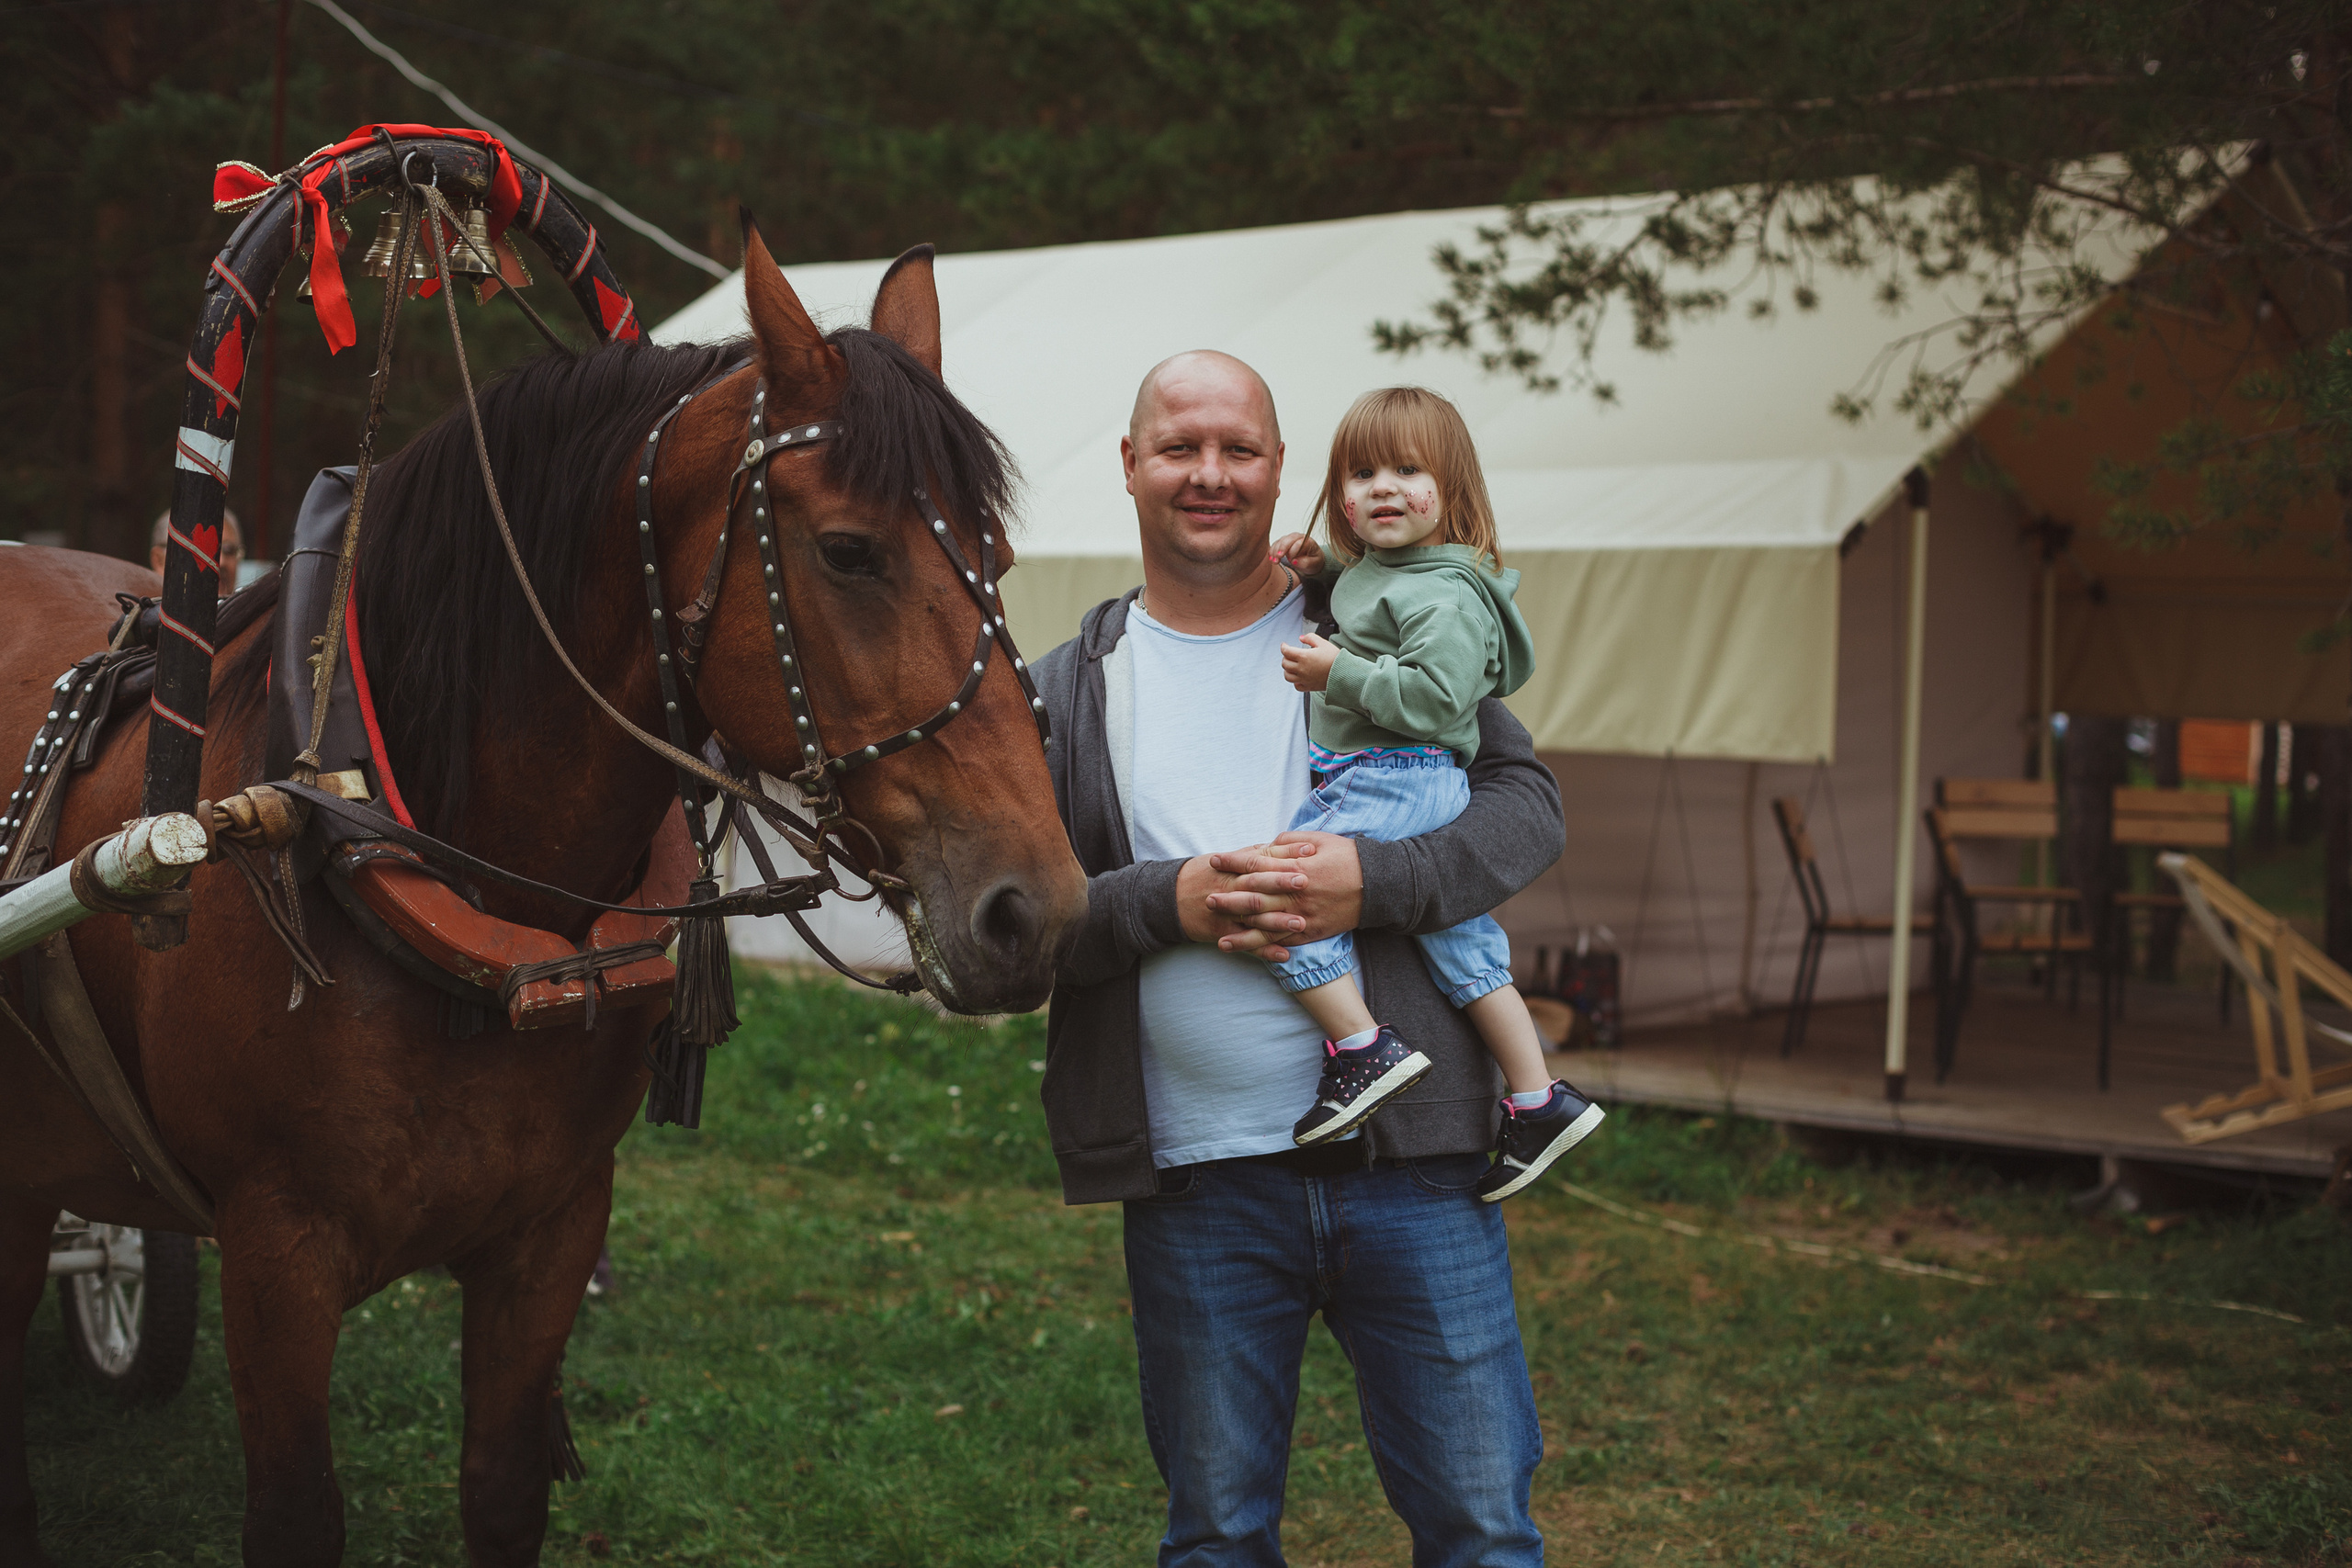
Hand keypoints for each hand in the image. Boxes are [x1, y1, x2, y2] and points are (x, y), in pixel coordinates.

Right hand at [1178, 847, 1295, 958]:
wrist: (1170, 897)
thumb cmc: (1206, 875)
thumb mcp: (1229, 859)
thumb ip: (1257, 853)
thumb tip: (1288, 844)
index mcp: (1233, 867)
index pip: (1260, 858)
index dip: (1284, 855)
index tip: (1308, 852)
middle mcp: (1230, 888)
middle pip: (1257, 884)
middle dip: (1281, 883)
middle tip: (1306, 882)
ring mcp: (1225, 912)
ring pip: (1253, 917)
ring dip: (1278, 921)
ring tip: (1301, 923)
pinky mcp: (1222, 932)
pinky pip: (1245, 943)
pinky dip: (1264, 950)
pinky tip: (1284, 955)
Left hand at [1201, 832, 1362, 956]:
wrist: (1377, 885)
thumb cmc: (1347, 857)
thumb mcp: (1319, 839)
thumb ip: (1289, 843)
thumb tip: (1266, 846)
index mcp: (1295, 868)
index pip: (1256, 864)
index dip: (1232, 862)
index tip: (1214, 860)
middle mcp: (1295, 894)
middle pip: (1255, 897)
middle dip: (1229, 899)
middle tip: (1207, 899)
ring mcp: (1303, 916)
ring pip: (1265, 926)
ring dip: (1240, 931)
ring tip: (1218, 935)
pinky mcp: (1311, 932)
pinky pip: (1283, 941)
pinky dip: (1263, 947)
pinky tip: (1247, 949)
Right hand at [1270, 532, 1323, 576]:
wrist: (1311, 560)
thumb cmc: (1314, 561)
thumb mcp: (1314, 564)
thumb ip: (1306, 563)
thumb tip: (1294, 561)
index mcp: (1308, 541)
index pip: (1299, 543)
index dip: (1293, 551)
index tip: (1291, 561)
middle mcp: (1299, 537)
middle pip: (1288, 538)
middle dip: (1282, 548)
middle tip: (1279, 557)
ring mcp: (1290, 539)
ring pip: (1280, 541)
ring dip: (1275, 551)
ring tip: (1274, 561)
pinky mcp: (1283, 543)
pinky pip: (1275, 544)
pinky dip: (1272, 551)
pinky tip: (1271, 558)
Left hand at [1281, 633, 1339, 692]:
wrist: (1344, 673)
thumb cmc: (1335, 657)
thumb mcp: (1323, 643)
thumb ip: (1310, 638)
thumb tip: (1301, 638)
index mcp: (1304, 656)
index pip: (1286, 651)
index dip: (1283, 646)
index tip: (1284, 645)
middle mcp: (1301, 669)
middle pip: (1284, 663)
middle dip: (1285, 657)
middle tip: (1290, 654)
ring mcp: (1304, 679)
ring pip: (1287, 676)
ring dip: (1287, 669)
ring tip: (1292, 665)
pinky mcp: (1309, 687)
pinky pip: (1296, 686)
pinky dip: (1295, 681)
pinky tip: (1299, 676)